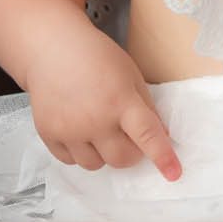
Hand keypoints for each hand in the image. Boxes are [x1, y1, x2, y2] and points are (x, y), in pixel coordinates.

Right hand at [21, 29, 180, 179]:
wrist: (53, 48)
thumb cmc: (97, 58)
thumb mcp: (131, 75)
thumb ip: (146, 107)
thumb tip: (162, 136)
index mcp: (121, 100)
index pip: (147, 135)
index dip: (162, 157)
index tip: (173, 173)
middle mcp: (95, 119)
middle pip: (121, 159)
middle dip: (131, 153)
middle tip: (127, 136)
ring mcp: (69, 129)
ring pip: (95, 165)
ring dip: (103, 154)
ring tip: (98, 130)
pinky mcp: (49, 134)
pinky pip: (70, 160)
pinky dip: (78, 152)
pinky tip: (78, 130)